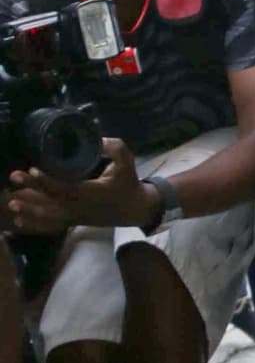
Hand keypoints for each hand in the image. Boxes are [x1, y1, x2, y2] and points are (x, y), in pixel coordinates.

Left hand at [5, 140, 151, 236]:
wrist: (134, 209)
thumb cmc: (128, 183)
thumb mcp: (127, 162)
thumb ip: (114, 148)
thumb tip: (97, 139)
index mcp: (92, 193)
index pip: (65, 188)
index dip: (47, 181)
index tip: (32, 170)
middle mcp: (80, 207)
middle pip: (51, 201)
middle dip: (31, 190)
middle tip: (14, 177)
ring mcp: (75, 216)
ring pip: (48, 215)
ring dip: (28, 208)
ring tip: (10, 201)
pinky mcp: (72, 221)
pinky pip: (50, 224)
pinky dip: (34, 223)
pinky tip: (19, 221)